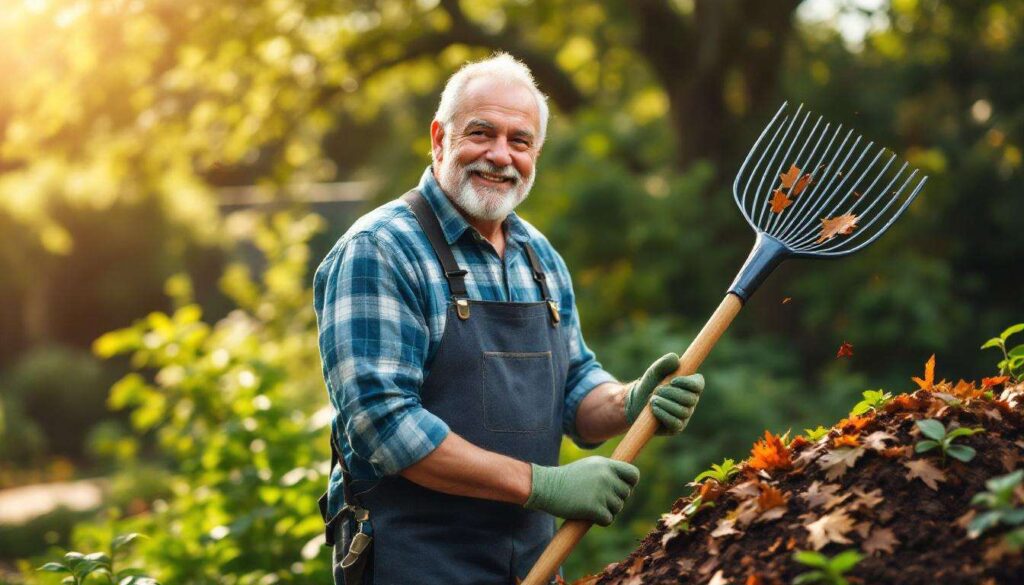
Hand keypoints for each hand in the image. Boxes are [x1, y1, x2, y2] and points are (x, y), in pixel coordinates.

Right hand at [523, 456, 638, 525]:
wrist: (545, 487)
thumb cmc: (566, 479)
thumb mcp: (588, 467)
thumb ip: (607, 471)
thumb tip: (627, 484)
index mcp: (606, 464)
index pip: (633, 475)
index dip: (630, 484)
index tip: (620, 488)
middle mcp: (606, 476)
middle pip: (626, 494)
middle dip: (615, 499)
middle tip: (598, 499)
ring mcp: (601, 492)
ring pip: (618, 508)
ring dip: (607, 510)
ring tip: (590, 505)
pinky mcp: (594, 508)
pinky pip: (608, 519)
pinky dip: (601, 520)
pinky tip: (589, 515)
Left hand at [624, 353, 703, 434]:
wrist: (636, 402)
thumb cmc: (649, 384)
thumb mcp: (654, 371)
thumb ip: (664, 363)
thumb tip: (675, 359)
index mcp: (690, 386)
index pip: (699, 384)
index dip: (689, 383)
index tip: (673, 380)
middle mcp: (691, 402)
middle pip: (690, 399)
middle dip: (671, 393)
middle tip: (656, 390)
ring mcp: (685, 416)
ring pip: (682, 411)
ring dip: (664, 403)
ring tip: (652, 400)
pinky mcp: (677, 427)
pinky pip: (675, 423)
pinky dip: (663, 414)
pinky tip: (653, 409)